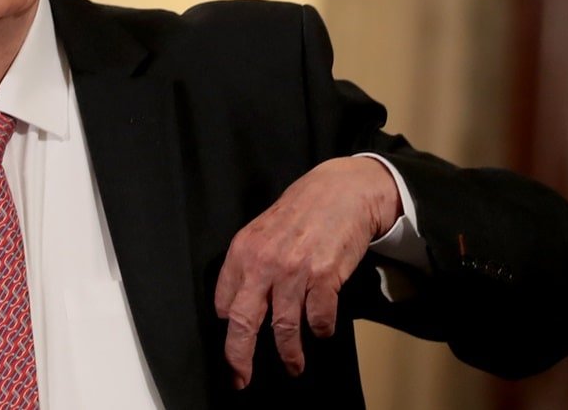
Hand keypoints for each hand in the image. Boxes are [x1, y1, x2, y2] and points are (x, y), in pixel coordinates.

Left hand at [213, 155, 400, 388]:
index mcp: (243, 250)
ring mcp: (294, 271)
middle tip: (241, 377)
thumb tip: (235, 304)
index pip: (224, 301)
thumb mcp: (263, 230)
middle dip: (239, 356)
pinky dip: (321, 330)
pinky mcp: (325, 277)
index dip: (227, 326)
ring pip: (284, 328)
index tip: (233, 342)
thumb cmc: (303, 211)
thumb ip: (249, 263)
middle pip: (243, 322)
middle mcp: (264, 262)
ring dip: (289, 353)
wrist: (343, 191)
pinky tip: (322, 330)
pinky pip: (319, 319)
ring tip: (293, 365)